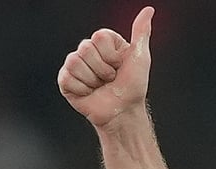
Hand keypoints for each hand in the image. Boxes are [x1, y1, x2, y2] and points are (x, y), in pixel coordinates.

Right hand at [57, 6, 153, 128]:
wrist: (123, 112)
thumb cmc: (133, 86)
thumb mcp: (141, 57)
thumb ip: (141, 32)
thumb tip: (149, 10)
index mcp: (104, 43)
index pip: (99, 36)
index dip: (111, 55)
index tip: (119, 65)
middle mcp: (87, 51)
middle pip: (85, 48)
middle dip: (103, 69)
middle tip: (110, 79)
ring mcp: (75, 65)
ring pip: (75, 62)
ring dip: (93, 79)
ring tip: (100, 86)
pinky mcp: (65, 81)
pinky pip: (67, 78)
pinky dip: (82, 89)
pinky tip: (89, 93)